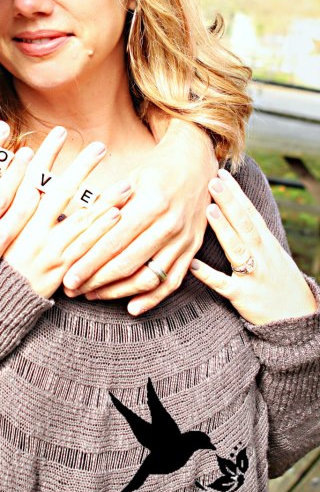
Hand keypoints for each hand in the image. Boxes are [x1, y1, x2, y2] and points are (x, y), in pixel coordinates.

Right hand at [4, 128, 130, 297]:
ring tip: (126, 184)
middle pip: (59, 193)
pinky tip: (117, 216)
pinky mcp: (61, 270)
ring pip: (80, 220)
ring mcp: (48, 251)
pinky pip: (84, 248)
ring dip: (104, 200)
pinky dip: (100, 231)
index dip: (46, 154)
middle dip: (81, 167)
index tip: (60, 133)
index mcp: (10, 218)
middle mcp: (31, 231)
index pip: (30, 177)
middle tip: (99, 146)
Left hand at [62, 120, 215, 313]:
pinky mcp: (192, 250)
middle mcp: (169, 225)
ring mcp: (183, 240)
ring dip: (118, 292)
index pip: (113, 241)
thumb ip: (107, 204)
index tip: (68, 277)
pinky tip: (132, 307)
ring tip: (93, 295)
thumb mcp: (131, 178)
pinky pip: (172, 281)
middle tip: (73, 289)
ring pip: (148, 277)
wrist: (197, 162)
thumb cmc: (157, 168)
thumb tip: (76, 227)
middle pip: (127, 263)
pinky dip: (153, 298)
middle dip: (96, 280)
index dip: (89, 262)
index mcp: (150, 204)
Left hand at [189, 168, 316, 324]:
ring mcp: (253, 275)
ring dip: (223, 229)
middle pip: (244, 224)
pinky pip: (224, 284)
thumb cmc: (278, 281)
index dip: (236, 193)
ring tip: (209, 210)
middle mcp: (261, 255)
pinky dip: (209, 275)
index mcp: (266, 243)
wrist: (297, 317)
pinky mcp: (243, 296)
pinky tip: (194, 264)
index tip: (222, 174)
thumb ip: (252, 233)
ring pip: (237, 248)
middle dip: (229, 202)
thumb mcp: (271, 253)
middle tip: (212, 181)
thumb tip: (232, 209)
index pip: (250, 212)